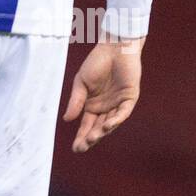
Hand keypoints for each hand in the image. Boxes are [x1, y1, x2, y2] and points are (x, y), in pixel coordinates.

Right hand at [62, 34, 144, 152]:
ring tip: (91, 139)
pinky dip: (115, 120)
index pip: (86, 125)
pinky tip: (106, 126)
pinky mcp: (129, 98)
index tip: (74, 148)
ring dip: (101, 132)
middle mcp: (105, 108)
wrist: (114, 47)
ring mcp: (117, 104)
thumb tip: (67, 119)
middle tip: (81, 148)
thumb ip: (75, 101)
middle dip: (89, 139)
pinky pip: (123, 112)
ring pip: (110, 123)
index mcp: (92, 105)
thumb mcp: (81, 83)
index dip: (81, 136)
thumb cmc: (96, 63)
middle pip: (97, 128)